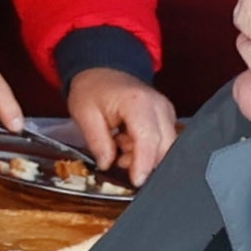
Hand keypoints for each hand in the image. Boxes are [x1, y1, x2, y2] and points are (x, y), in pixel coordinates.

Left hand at [65, 68, 179, 184]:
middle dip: (143, 161)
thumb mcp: (84, 115)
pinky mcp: (166, 116)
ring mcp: (166, 111)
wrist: (102, 70)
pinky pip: (163, 141)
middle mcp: (159, 106)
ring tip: (119, 144)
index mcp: (137, 103)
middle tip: (118, 158)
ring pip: (166, 146)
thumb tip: (107, 165)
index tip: (137, 181)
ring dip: (144, 155)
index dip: (143, 164)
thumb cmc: (93, 88)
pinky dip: (146, 148)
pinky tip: (127, 141)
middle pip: (164, 146)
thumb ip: (98, 142)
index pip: (148, 139)